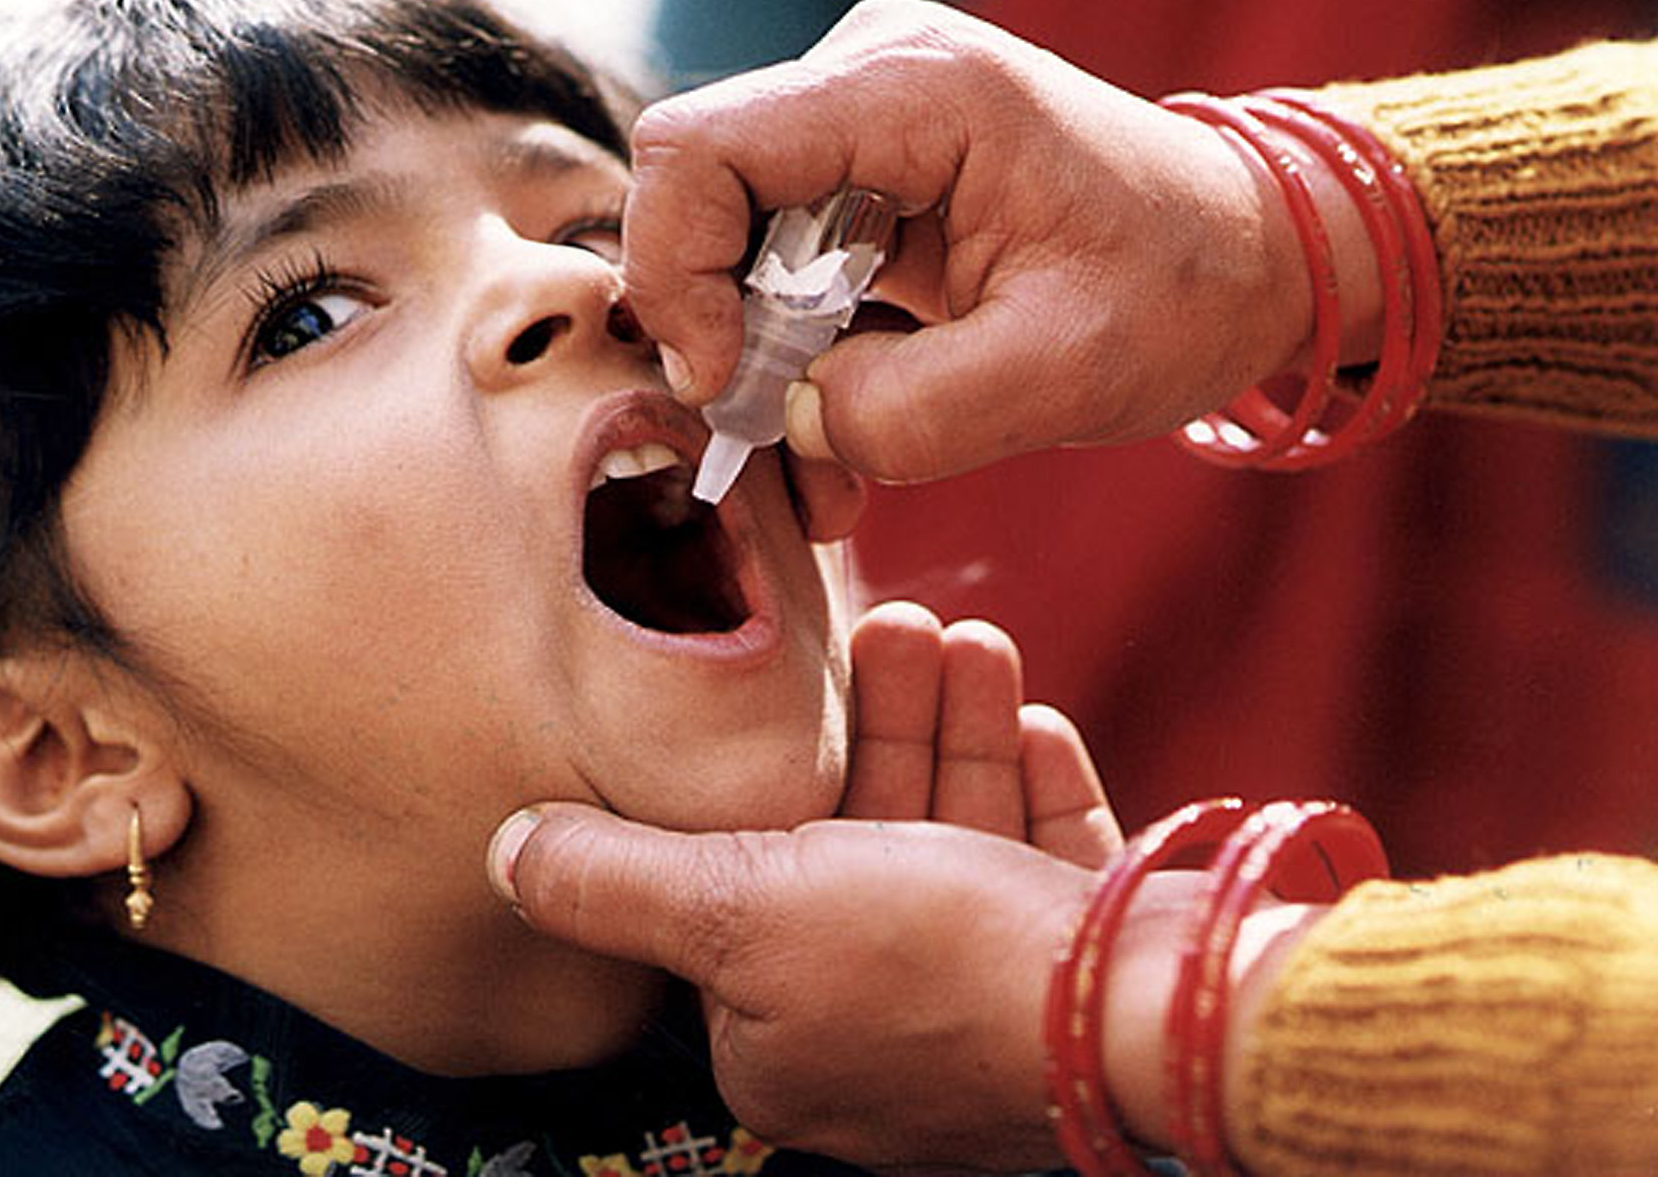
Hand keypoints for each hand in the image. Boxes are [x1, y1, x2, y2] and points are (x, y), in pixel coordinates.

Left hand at [486, 606, 1122, 1169]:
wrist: (1152, 1013)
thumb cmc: (936, 964)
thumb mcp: (737, 910)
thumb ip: (615, 879)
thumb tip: (506, 851)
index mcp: (782, 1036)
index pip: (750, 883)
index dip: (770, 769)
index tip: (793, 673)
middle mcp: (883, 1029)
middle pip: (862, 845)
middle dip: (879, 722)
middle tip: (895, 621)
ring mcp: (987, 1005)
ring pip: (955, 842)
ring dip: (955, 730)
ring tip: (962, 637)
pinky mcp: (1078, 972)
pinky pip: (1040, 867)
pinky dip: (1031, 787)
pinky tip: (1030, 713)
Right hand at [621, 0, 1375, 481]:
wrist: (1254, 251)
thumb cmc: (1182, 290)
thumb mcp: (1064, 374)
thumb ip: (911, 413)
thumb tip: (792, 421)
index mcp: (916, 88)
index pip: (700, 148)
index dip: (678, 272)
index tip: (725, 386)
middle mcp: (868, 75)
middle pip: (700, 198)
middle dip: (717, 334)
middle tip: (771, 446)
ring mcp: (860, 119)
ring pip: (730, 243)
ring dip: (757, 364)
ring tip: (821, 473)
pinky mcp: (863, 173)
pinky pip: (778, 264)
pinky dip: (793, 356)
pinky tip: (838, 434)